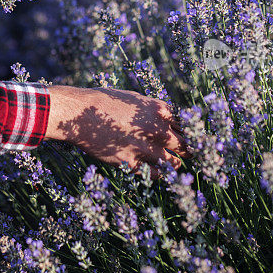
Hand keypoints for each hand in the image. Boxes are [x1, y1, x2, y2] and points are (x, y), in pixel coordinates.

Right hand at [46, 86, 187, 172]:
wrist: (79, 114)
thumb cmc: (104, 102)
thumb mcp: (134, 98)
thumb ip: (154, 110)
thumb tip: (169, 119)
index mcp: (159, 110)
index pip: (188, 125)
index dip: (192, 133)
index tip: (192, 137)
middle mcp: (156, 129)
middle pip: (186, 145)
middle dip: (190, 150)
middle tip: (192, 154)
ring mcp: (144, 147)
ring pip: (174, 163)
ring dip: (175, 164)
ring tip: (174, 163)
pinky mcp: (131, 162)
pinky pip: (155, 174)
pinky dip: (158, 173)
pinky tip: (156, 170)